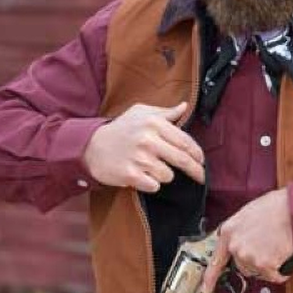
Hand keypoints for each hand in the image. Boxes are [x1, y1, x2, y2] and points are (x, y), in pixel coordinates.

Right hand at [83, 102, 204, 192]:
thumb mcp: (140, 113)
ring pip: (168, 175)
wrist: (91, 146)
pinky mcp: (130, 175)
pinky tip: (143, 177)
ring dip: (165, 175)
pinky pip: (154, 186)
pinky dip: (152, 184)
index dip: (197, 154)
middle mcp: (148, 140)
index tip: (201, 161)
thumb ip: (164, 112)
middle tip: (201, 177)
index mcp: (154, 124)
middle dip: (195, 171)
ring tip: (153, 168)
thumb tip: (184, 107)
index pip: (185, 141)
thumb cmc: (120, 129)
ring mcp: (139, 159)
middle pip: (182, 160)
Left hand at [202, 189, 292, 291]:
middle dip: (255, 261)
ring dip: (269, 264)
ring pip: (259, 271)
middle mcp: (236, 246)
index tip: (206, 288)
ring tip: (277, 246)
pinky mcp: (265, 265)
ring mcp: (249, 257)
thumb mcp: (249, 213)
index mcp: (229, 231)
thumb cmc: (277, 207)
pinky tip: (284, 254)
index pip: (216, 259)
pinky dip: (281, 270)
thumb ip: (241, 230)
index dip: (210, 277)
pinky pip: (275, 275)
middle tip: (269, 246)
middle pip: (243, 266)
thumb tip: (244, 239)